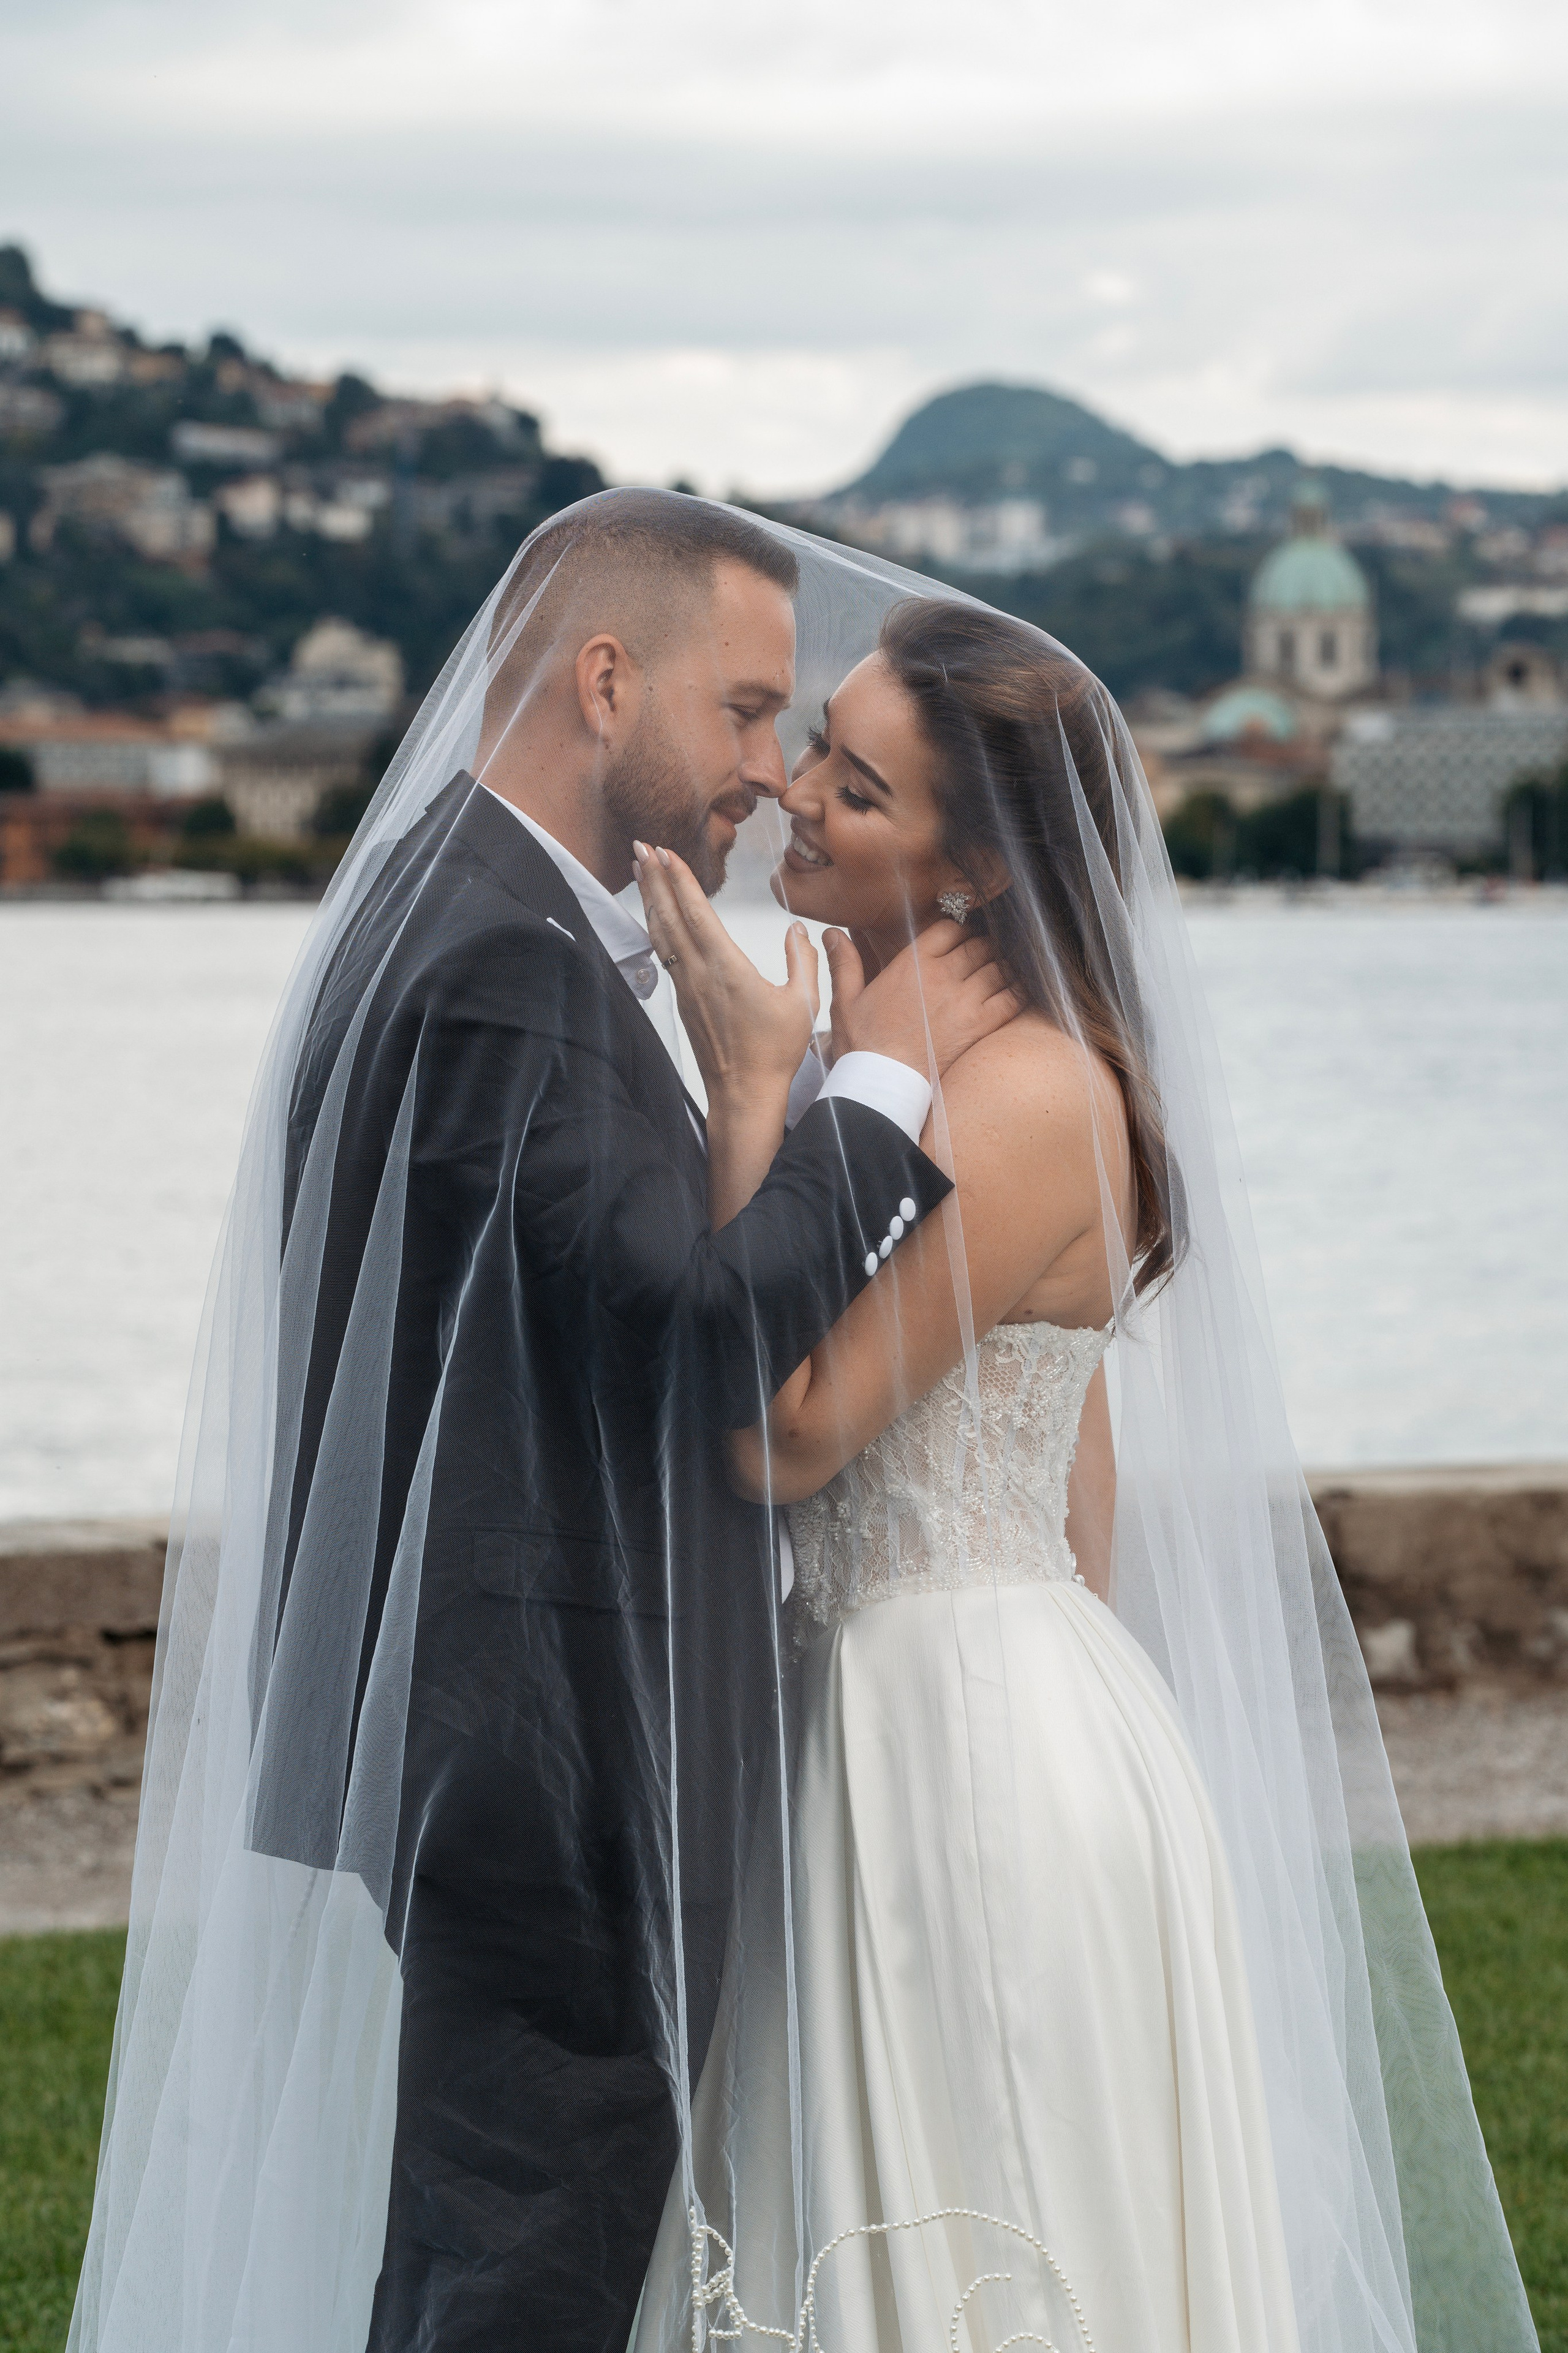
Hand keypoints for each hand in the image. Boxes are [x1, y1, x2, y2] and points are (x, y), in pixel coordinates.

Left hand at [634, 842, 817, 1102]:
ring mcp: (686, 988)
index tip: (666, 852)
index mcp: (726, 968)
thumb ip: (801, 961)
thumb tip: (797, 930)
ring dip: (650, 899)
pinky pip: (664, 954)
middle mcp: (698, 974)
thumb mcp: (802, 1003)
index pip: (696, 913)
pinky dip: (656, 926)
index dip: (679, 879)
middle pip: (669, 916)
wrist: (744, 1093)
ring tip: (641, 870)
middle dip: (655, 878)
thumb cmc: (775, 1052)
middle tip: (641, 845)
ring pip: (661, 934)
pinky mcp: (683, 1001)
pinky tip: (654, 915)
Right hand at [825, 919, 1019, 1077]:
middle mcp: (943, 977)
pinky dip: (1017, 991)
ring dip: (1001, 968)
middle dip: (982, 947)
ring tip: (997, 973)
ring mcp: (965, 1001)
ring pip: (999, 968)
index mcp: (912, 964)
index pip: (950, 928)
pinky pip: (1012, 998)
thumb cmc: (862, 1044)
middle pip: (979, 945)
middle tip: (980, 956)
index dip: (958, 929)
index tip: (959, 938)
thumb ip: (845, 963)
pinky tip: (1013, 992)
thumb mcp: (845, 1000)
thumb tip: (831, 933)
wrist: (881, 1084)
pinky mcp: (980, 1026)